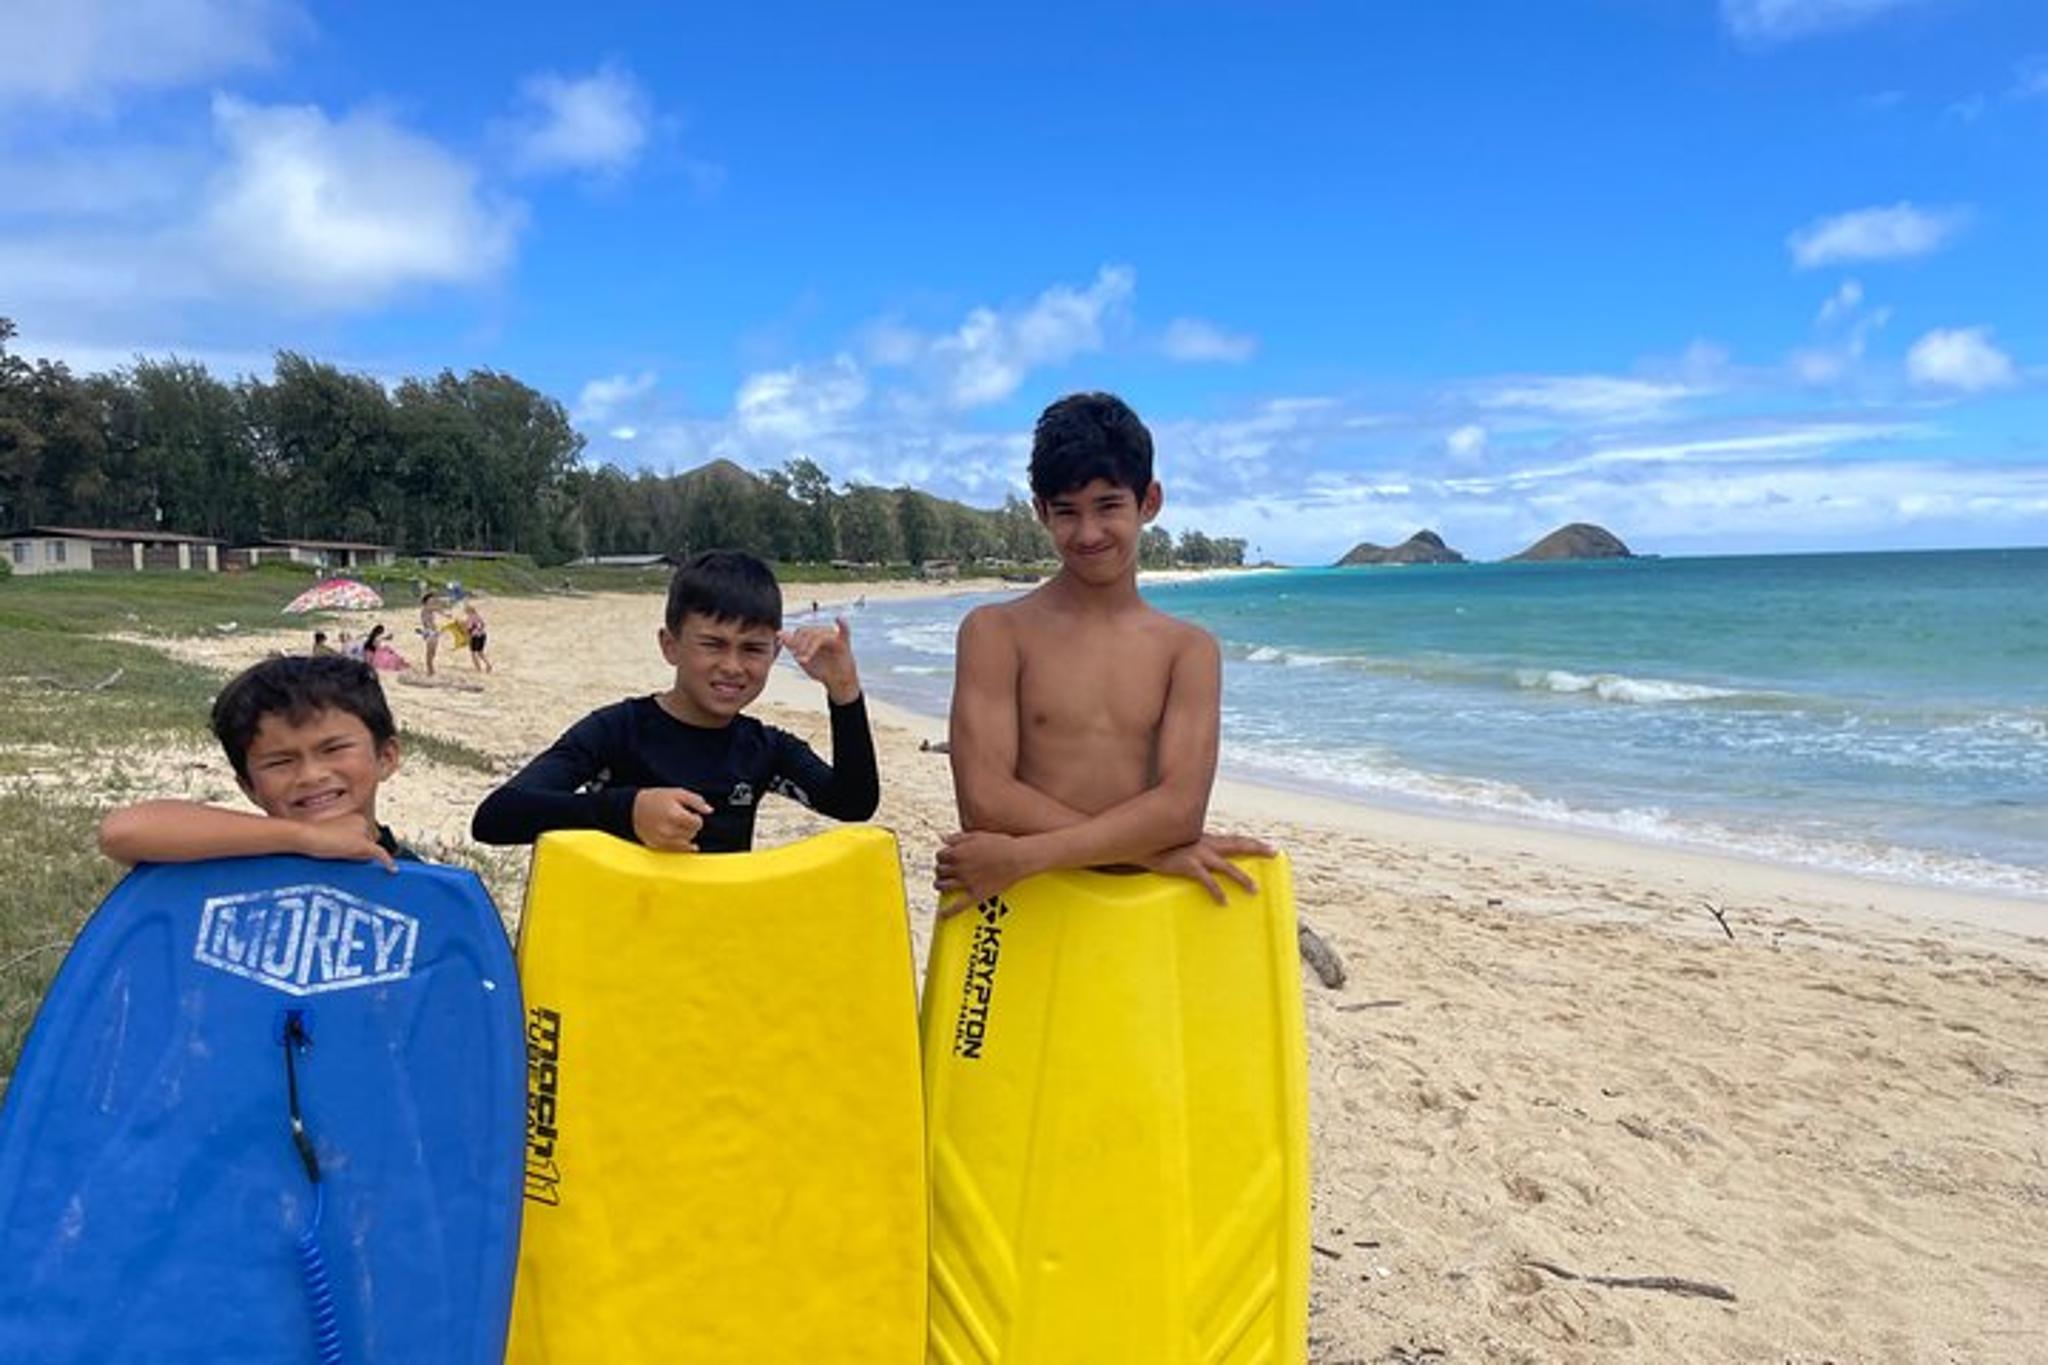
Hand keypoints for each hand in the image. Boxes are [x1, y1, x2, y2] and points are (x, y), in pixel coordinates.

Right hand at [292, 818, 396, 871]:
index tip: (339, 846)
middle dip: (357, 851)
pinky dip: (387, 862)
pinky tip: (392, 870)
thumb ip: (346, 839)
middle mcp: (362, 821)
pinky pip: (379, 854)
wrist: (305, 835)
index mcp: (355, 817)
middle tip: (337, 849)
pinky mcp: (362, 844)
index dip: (352, 846)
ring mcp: (363, 833)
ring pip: (368, 851)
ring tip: (337, 850)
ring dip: (357, 855)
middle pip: (368, 844)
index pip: (363, 837)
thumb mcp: (331, 834)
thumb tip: (360, 852)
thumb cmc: (312, 836)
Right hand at [632, 787, 711, 851]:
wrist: (633, 809)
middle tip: (683, 819)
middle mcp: (669, 830)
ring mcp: (662, 840)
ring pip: (686, 844)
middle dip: (692, 826)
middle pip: (693, 833)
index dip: (697, 817)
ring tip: (678, 827)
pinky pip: (677, 851)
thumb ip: (696, 801)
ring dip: (687, 836)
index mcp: (674, 815)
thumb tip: (710, 810)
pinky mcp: (658, 847)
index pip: (697, 823)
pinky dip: (683, 846)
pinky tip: (682, 840)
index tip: (691, 813)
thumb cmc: (657, 799)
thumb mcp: (677, 793)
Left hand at [779, 618, 860, 703]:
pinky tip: (839, 618)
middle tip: (797, 659)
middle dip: (799, 645)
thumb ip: (792, 645)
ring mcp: (834, 636)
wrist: (837, 682)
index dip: (793, 641)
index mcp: (814, 635)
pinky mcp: (843, 643)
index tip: (790, 653)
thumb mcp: (803, 658)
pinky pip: (844, 631)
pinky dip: (843, 624)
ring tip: (804, 660)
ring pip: (818, 636)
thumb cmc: (822, 669)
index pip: (800, 632)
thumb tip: (779, 633)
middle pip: (808, 632)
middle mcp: (824, 633)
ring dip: (809, 648)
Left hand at [934, 830, 1034, 915]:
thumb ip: (957, 837)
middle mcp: (959, 868)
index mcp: (958, 852)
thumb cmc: (1000, 844)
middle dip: (939, 871)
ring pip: (943, 886)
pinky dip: (948, 911)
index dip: (941, 857)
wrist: (1017, 858)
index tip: (944, 858)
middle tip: (943, 872)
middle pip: (939, 870)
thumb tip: (943, 839)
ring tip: (941, 886)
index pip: (940, 855)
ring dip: (939, 886)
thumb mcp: (976, 835)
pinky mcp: (976, 894)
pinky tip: (943, 915)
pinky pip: (958, 906)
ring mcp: (966, 882)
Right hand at [1139, 832, 1272, 904]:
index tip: (1270, 846)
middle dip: (1257, 848)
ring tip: (1255, 889)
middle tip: (1275, 852)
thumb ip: (1194, 847)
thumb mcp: (1181, 842)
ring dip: (1242, 878)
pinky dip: (1217, 892)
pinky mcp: (1188, 866)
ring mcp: (1198, 854)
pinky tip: (1224, 902)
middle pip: (1238, 845)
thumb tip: (1201, 856)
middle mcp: (1206, 844)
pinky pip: (1207, 881)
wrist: (1140, 841)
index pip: (1235, 839)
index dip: (1253, 841)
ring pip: (1227, 867)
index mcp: (1206, 839)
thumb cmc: (1159, 843)